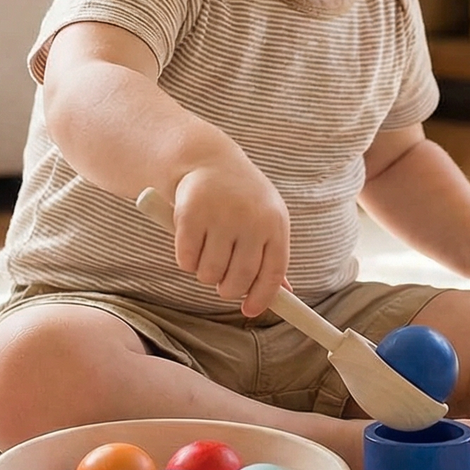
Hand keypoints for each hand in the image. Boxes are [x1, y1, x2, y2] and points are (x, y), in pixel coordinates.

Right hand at [170, 162, 289, 318]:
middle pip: (239, 278)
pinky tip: (191, 243)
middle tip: (221, 282)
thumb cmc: (241, 197)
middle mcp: (251, 219)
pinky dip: (186, 261)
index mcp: (275, 222)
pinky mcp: (190, 214)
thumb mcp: (266, 218)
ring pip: (210, 273)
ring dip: (205, 274)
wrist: (207, 159)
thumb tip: (284, 295)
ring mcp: (220, 216)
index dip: (261, 297)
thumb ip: (271, 255)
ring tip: (207, 254)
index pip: (273, 273)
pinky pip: (186, 260)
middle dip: (227, 290)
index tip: (249, 311)